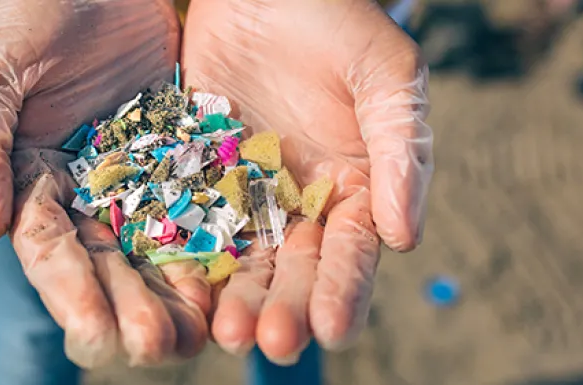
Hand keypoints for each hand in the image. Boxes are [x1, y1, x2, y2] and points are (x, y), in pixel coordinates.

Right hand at [0, 0, 209, 366]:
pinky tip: (234, 279)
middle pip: (108, 264)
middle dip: (131, 308)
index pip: (49, 249)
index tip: (94, 332)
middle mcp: (86, 196)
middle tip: (159, 347)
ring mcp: (139, 180)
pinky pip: (203, 205)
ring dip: (176, 295)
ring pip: (158, 248)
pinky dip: (215, 244)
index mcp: (31, 185)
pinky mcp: (186, 158)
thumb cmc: (29, 19)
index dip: (70, 292)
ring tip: (200, 335)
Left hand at [182, 0, 433, 363]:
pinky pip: (188, 220)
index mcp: (356, 189)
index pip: (352, 251)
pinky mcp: (196, 173)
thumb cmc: (339, 20)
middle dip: (284, 308)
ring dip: (233, 298)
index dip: (344, 291)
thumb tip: (405, 239)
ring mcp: (244, 192)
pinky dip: (183, 256)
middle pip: (293, 269)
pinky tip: (177, 287)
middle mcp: (300, 202)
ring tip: (222, 331)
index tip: (332, 328)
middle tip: (271, 341)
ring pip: (239, 258)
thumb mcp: (386, 75)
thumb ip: (402, 152)